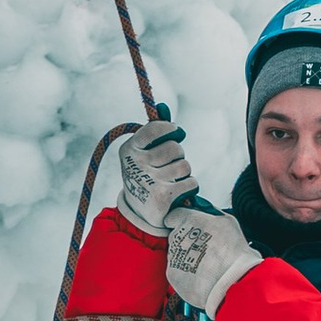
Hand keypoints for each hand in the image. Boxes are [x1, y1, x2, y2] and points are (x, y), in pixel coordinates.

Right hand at [116, 118, 196, 235]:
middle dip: (178, 157)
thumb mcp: (142, 153)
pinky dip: (189, 187)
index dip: (171, 129)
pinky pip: (191, 182)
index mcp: (129, 149)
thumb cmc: (145, 175)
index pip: (156, 128)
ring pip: (185, 166)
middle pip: (175, 148)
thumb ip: (154, 131)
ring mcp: (149, 181)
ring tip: (172, 181)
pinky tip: (179, 193)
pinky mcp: (162, 198)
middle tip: (168, 166)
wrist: (139, 213)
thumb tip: (163, 107)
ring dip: (183, 174)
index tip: (175, 133)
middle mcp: (136, 164)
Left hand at [165, 202, 261, 317]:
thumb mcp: (226, 220)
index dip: (182, 220)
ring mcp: (172, 257)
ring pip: (176, 253)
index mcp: (187, 220)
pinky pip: (177, 270)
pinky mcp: (172, 275)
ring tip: (206, 263)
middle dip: (187, 240)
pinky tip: (201, 273)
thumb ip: (210, 214)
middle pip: (176, 235)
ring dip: (187, 256)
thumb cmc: (232, 251)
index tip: (189, 225)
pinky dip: (186, 272)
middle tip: (204, 246)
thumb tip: (206, 213)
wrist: (231, 282)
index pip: (174, 216)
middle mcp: (176, 237)